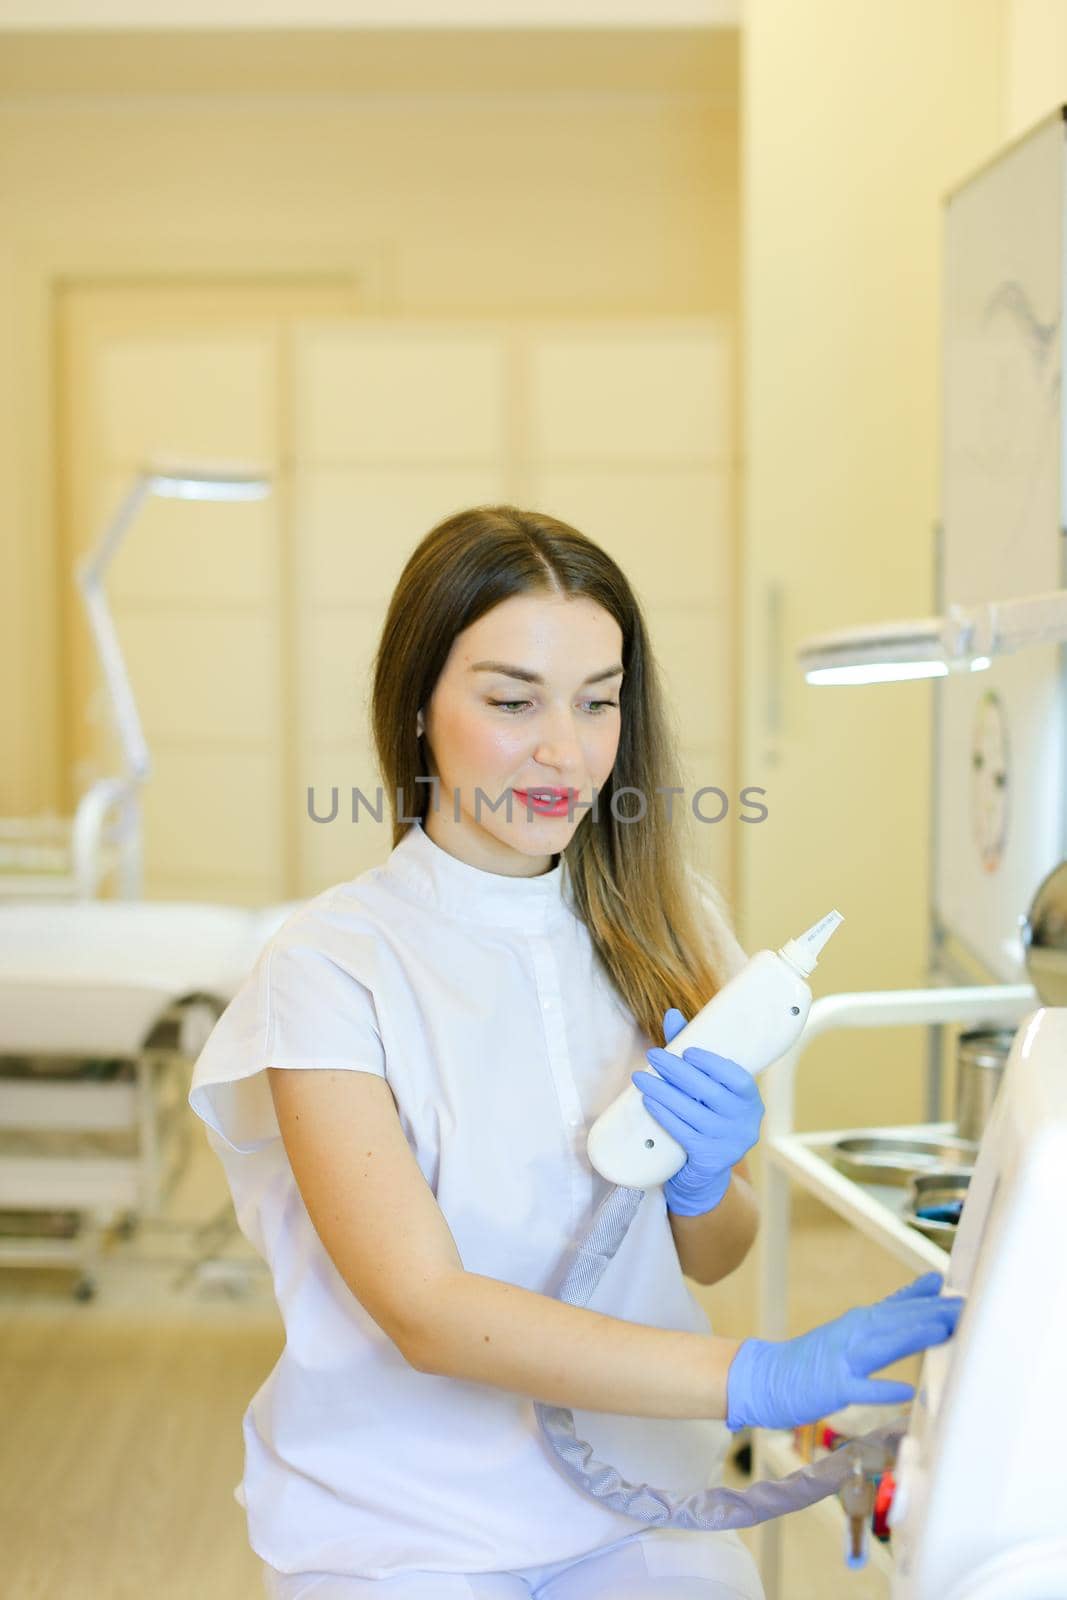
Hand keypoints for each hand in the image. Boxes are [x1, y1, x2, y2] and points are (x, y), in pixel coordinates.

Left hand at [631, 1007, 763, 1215]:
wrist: (705, 1175)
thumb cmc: (705, 1119)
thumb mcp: (705, 1088)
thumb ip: (692, 1054)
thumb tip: (673, 1016)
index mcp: (750, 1100)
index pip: (738, 1078)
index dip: (713, 1064)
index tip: (687, 1051)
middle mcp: (746, 1123)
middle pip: (709, 1093)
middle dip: (677, 1072)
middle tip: (652, 1055)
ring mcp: (730, 1144)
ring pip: (693, 1112)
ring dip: (663, 1092)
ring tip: (640, 1077)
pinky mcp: (710, 1161)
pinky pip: (684, 1133)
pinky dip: (664, 1115)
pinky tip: (649, 1102)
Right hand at [725, 1273, 964, 1431]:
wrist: (767, 1376)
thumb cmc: (818, 1357)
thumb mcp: (856, 1328)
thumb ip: (894, 1311)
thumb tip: (931, 1284)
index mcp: (862, 1321)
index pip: (902, 1307)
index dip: (932, 1302)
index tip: (961, 1295)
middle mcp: (853, 1333)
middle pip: (897, 1322)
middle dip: (932, 1315)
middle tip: (964, 1308)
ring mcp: (842, 1358)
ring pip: (880, 1345)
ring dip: (910, 1337)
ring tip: (940, 1331)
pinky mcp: (832, 1386)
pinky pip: (859, 1388)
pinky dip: (881, 1388)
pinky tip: (904, 1390)